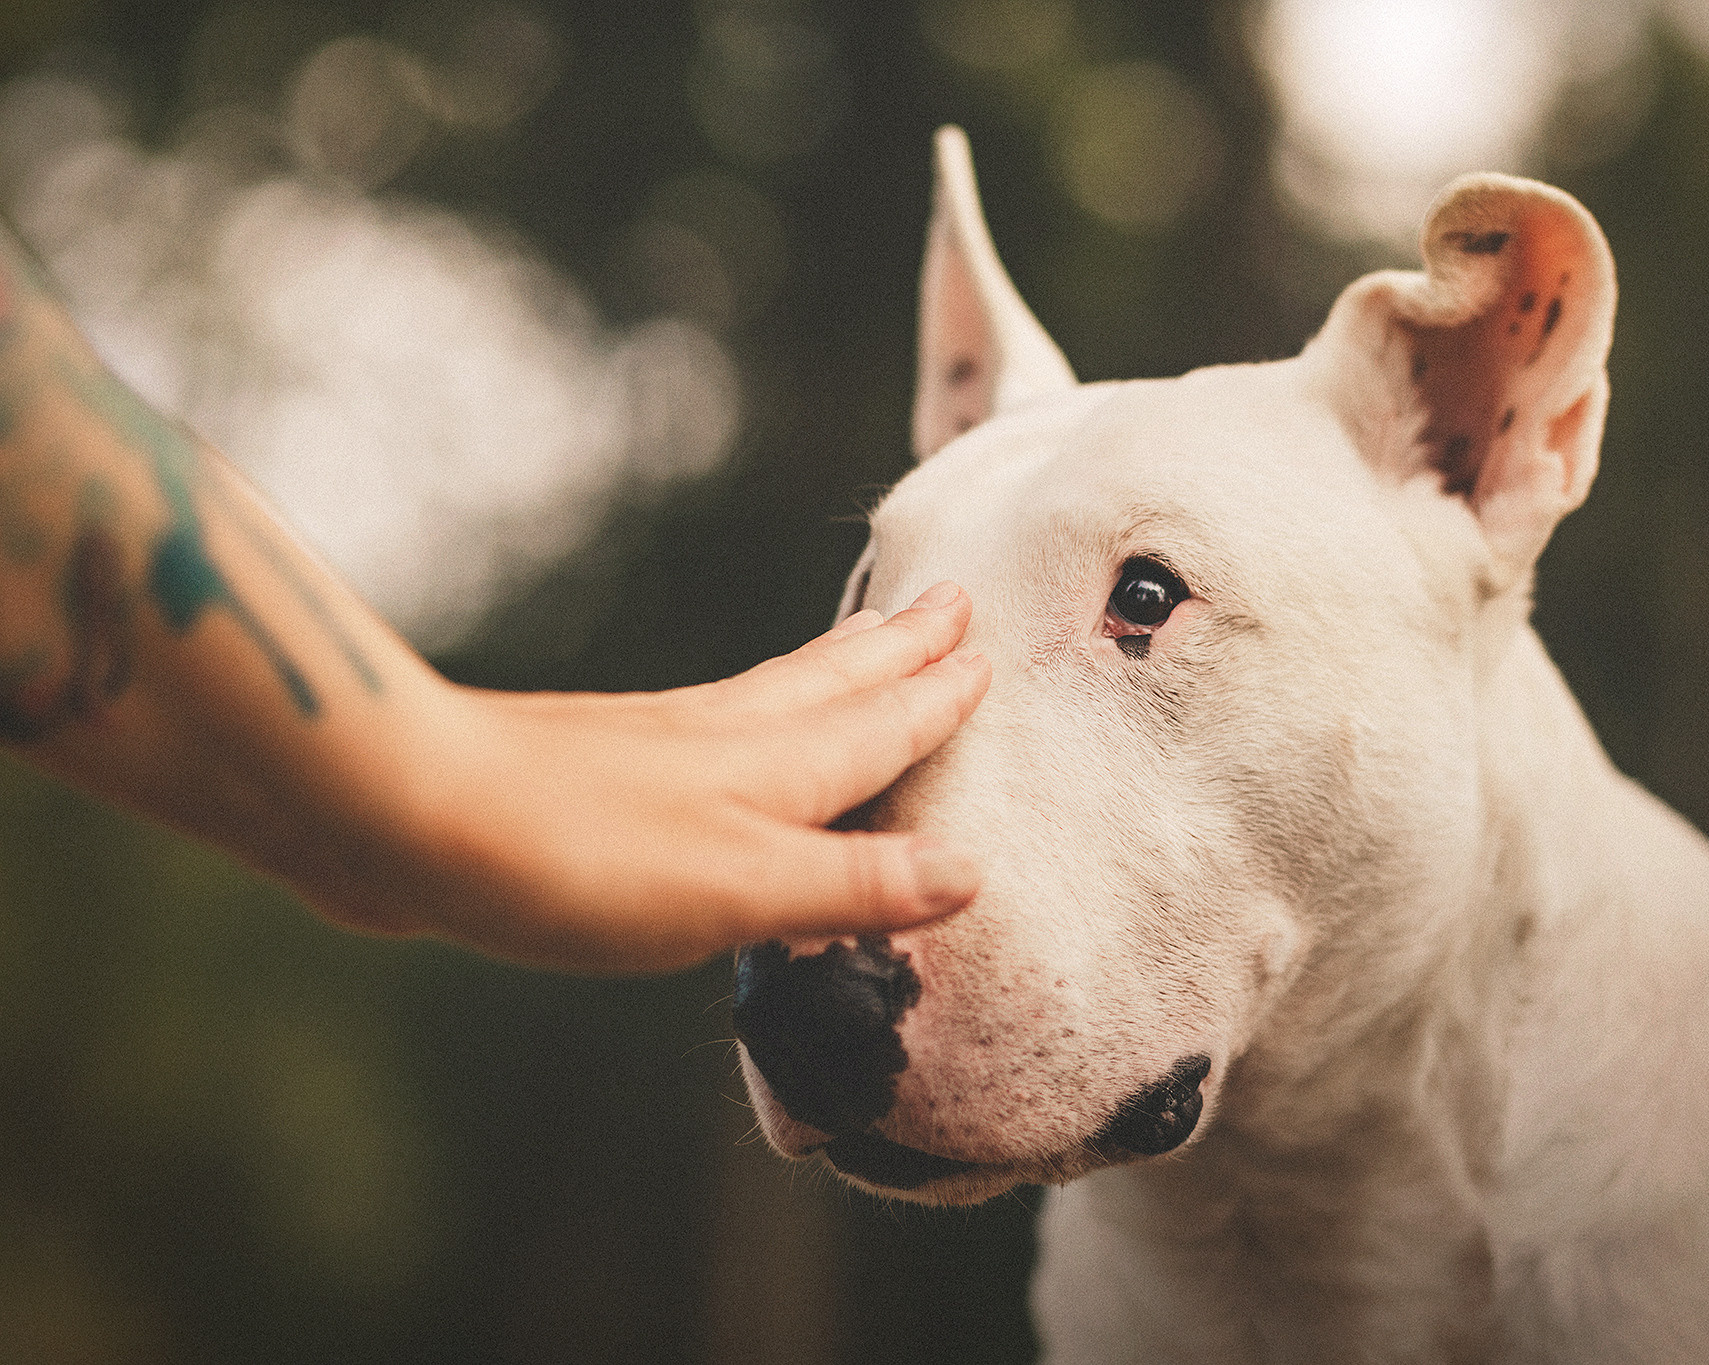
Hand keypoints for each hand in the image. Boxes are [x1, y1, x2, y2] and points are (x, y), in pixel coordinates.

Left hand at [310, 583, 991, 973]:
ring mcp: (656, 746)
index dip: (935, 696)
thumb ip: (854, 883)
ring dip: (831, 668)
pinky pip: (710, 730)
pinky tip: (723, 733)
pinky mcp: (595, 773)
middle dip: (896, 651)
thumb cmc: (580, 855)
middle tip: (948, 602)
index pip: (880, 723)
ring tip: (863, 642)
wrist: (409, 814)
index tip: (985, 648)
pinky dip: (751, 715)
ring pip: (772, 695)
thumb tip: (970, 871)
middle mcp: (723, 740)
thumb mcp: (741, 888)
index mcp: (774, 766)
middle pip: (831, 682)